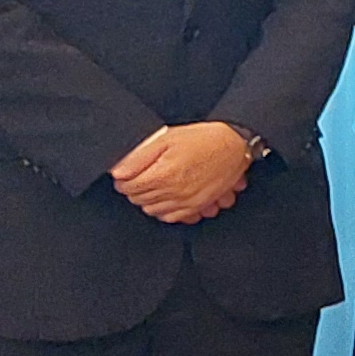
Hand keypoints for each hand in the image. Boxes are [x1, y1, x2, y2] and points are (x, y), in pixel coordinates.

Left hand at [113, 122, 255, 225]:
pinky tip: (168, 196)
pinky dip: (165, 210)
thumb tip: (118, 171)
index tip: (127, 173)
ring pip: (152, 210)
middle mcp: (173, 192)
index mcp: (163, 174)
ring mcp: (186, 202)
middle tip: (141, 176)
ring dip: (149, 199)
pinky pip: (171, 217)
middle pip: (138, 199)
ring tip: (155, 185)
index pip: (127, 186)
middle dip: (135, 188)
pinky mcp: (197, 206)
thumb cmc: (205, 139)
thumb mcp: (167, 138)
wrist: (236, 145)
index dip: (123, 179)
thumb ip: (139, 156)